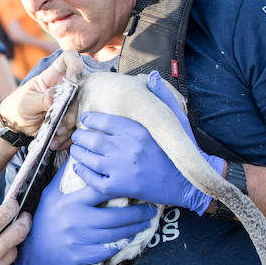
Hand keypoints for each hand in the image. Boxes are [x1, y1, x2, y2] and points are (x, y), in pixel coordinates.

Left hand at [0, 49, 82, 146]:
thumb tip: (55, 97)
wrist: (15, 125)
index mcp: (53, 76)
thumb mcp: (26, 102)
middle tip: (59, 124)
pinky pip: (76, 127)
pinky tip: (56, 142)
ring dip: (69, 126)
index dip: (75, 63)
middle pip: (80, 91)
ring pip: (80, 112)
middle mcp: (64, 87)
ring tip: (55, 134)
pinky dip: (67, 137)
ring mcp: (69, 103)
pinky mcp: (69, 118)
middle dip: (72, 110)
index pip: (69, 58)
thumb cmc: (17, 106)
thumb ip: (42, 99)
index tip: (74, 77)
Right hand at [0, 199, 30, 264]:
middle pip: (20, 231)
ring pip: (16, 248)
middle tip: (25, 216)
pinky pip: (9, 264)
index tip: (13, 204)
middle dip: (25, 220)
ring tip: (5, 238)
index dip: (12, 206)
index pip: (4, 214)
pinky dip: (4, 257)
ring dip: (13, 241)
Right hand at [15, 162, 157, 264]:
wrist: (34, 254)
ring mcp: (80, 240)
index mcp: (70, 202)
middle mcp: (76, 220)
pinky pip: (109, 249)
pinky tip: (131, 237)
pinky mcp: (83, 256)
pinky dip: (122, 243)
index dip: (119, 186)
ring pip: (115, 234)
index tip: (134, 184)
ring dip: (134, 228)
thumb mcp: (49, 195)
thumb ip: (64, 177)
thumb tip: (74, 154)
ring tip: (146, 222)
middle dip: (137, 213)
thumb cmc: (44, 220)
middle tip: (150, 209)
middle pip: (114, 216)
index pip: (99, 190)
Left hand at [68, 71, 224, 215]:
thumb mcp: (177, 120)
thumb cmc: (183, 150)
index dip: (90, 119)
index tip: (86, 119)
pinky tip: (79, 167)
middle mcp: (128, 148)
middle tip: (78, 136)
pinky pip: (93, 179)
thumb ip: (163, 97)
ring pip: (89, 158)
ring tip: (77, 149)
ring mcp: (123, 169)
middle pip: (92, 139)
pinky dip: (82, 172)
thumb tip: (152, 77)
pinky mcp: (120, 187)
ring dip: (78, 153)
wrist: (188, 184)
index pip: (104, 120)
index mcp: (139, 130)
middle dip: (80, 136)